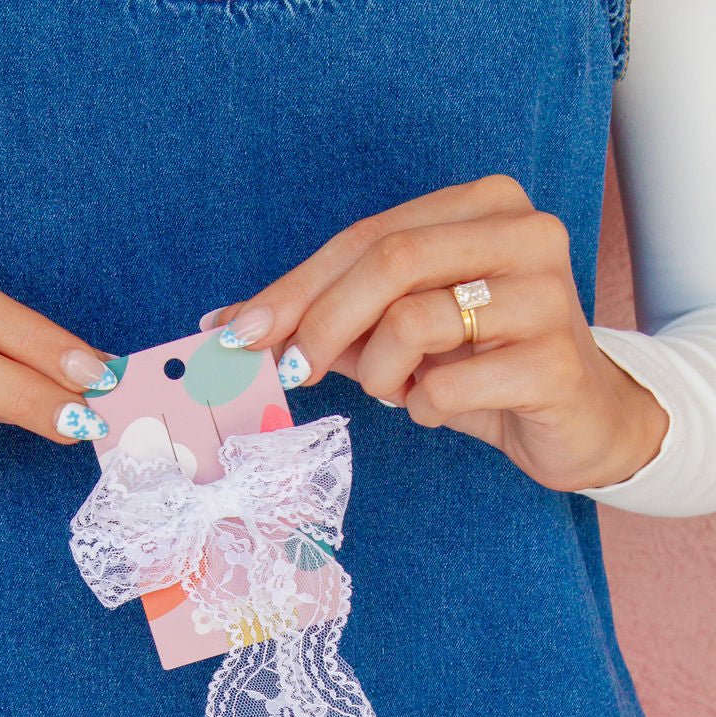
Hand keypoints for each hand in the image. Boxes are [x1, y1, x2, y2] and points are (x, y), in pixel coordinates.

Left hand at [201, 175, 668, 494]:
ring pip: (416, 321)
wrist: (578, 420)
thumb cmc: (482, 368)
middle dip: (323, 324)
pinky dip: (424, 409)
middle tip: (296, 371)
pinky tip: (439, 408)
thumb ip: (330, 319)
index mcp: (484, 205)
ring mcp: (548, 294)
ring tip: (398, 391)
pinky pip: (449, 387)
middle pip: (390, 262)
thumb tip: (228, 324)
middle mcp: (524, 232)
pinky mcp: (556, 361)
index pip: (368, 236)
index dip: (296, 287)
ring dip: (382, 374)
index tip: (239, 333)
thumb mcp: (400, 333)